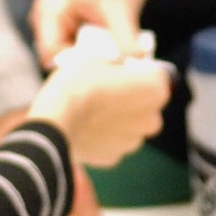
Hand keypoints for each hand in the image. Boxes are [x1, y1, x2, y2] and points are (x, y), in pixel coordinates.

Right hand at [27, 47, 169, 167]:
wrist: (55, 121)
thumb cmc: (78, 84)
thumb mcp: (98, 57)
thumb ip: (117, 63)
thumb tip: (119, 66)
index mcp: (154, 90)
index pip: (160, 77)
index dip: (142, 72)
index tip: (125, 70)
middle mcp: (151, 119)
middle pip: (149, 105)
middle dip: (134, 98)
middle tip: (108, 90)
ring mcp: (133, 142)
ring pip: (132, 127)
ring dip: (119, 119)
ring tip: (93, 110)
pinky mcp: (114, 157)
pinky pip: (113, 143)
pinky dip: (104, 136)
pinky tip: (86, 127)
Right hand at [29, 0, 146, 66]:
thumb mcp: (122, 8)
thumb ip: (126, 38)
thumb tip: (138, 60)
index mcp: (49, 10)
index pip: (51, 54)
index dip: (75, 69)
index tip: (105, 73)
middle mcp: (45, 20)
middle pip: (58, 61)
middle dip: (85, 68)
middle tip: (115, 68)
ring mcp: (55, 27)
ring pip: (70, 61)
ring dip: (92, 64)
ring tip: (118, 58)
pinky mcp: (67, 32)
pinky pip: (78, 56)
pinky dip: (96, 58)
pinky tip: (115, 54)